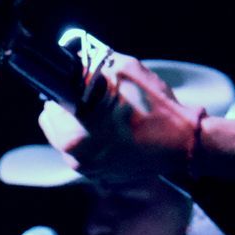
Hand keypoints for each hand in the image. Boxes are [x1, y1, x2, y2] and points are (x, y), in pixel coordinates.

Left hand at [38, 53, 201, 181]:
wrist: (184, 142)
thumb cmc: (156, 108)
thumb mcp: (126, 72)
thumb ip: (96, 63)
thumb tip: (78, 58)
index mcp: (73, 136)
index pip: (49, 110)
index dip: (62, 92)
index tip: (76, 85)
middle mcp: (76, 159)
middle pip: (56, 127)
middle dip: (70, 109)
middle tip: (93, 97)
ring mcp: (90, 171)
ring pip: (72, 140)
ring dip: (82, 125)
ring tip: (109, 113)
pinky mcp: (104, 176)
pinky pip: (89, 152)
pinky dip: (97, 140)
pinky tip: (118, 129)